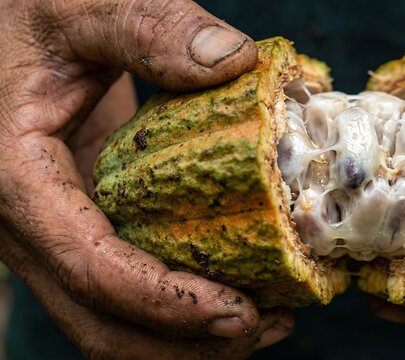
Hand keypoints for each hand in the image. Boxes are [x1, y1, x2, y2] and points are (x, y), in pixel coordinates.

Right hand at [0, 0, 291, 357]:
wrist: (3, 34)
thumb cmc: (26, 15)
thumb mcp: (78, 4)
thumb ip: (148, 27)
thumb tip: (233, 60)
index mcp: (14, 176)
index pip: (89, 266)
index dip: (165, 302)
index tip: (240, 312)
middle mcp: (26, 222)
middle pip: (98, 321)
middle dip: (182, 343)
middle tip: (266, 326)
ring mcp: (51, 233)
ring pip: (107, 321)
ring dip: (184, 341)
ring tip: (266, 324)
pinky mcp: (80, 227)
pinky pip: (122, 289)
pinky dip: (176, 309)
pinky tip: (236, 289)